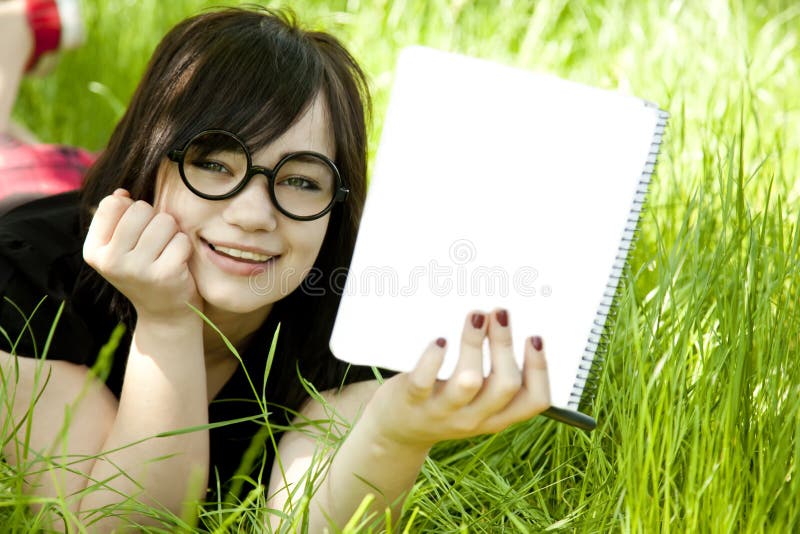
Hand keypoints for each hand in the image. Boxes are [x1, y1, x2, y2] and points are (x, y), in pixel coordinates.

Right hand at [83, 189, 199, 318]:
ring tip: (166, 252)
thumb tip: (121, 193)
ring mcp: (137, 269)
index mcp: (94, 251)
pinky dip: (184, 247)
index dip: (132, 210)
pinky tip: (178, 263)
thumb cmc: (144, 271)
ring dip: (172, 233)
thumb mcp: (121, 248)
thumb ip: (118, 219)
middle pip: (140, 208)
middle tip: (156, 243)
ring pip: (165, 221)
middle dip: (155, 219)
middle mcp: (110, 261)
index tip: (137, 231)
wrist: (164, 315)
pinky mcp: (164, 274)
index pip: (113, 204)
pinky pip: (182, 239)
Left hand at [366, 309, 549, 449]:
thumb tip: (508, 324)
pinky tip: (440, 339)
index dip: (540, 369)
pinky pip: (424, 381)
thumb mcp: (476, 401)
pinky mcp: (412, 401)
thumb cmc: (443, 402)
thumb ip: (494, 377)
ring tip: (475, 316)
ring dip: (474, 345)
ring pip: (468, 382)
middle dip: (504, 346)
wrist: (397, 431)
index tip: (534, 337)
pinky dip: (433, 358)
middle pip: (504, 386)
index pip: (534, 401)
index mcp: (496, 416)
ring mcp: (443, 411)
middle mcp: (473, 417)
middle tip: (499, 313)